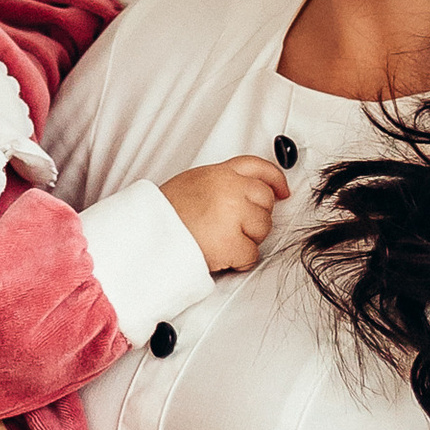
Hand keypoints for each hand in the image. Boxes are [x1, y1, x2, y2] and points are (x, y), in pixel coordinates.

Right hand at [160, 153, 288, 273]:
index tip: (283, 191)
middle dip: (255, 217)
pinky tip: (221, 256)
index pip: (257, 167)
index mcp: (218, 173)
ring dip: (247, 239)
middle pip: (265, 201)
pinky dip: (239, 261)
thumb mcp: (191, 184)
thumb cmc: (163, 216)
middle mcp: (230, 189)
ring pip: (263, 229)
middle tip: (234, 228)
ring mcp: (233, 215)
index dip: (275, 180)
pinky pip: (252, 255)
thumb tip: (244, 193)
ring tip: (220, 240)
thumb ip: (220, 184)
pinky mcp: (232, 242)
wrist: (146, 238)